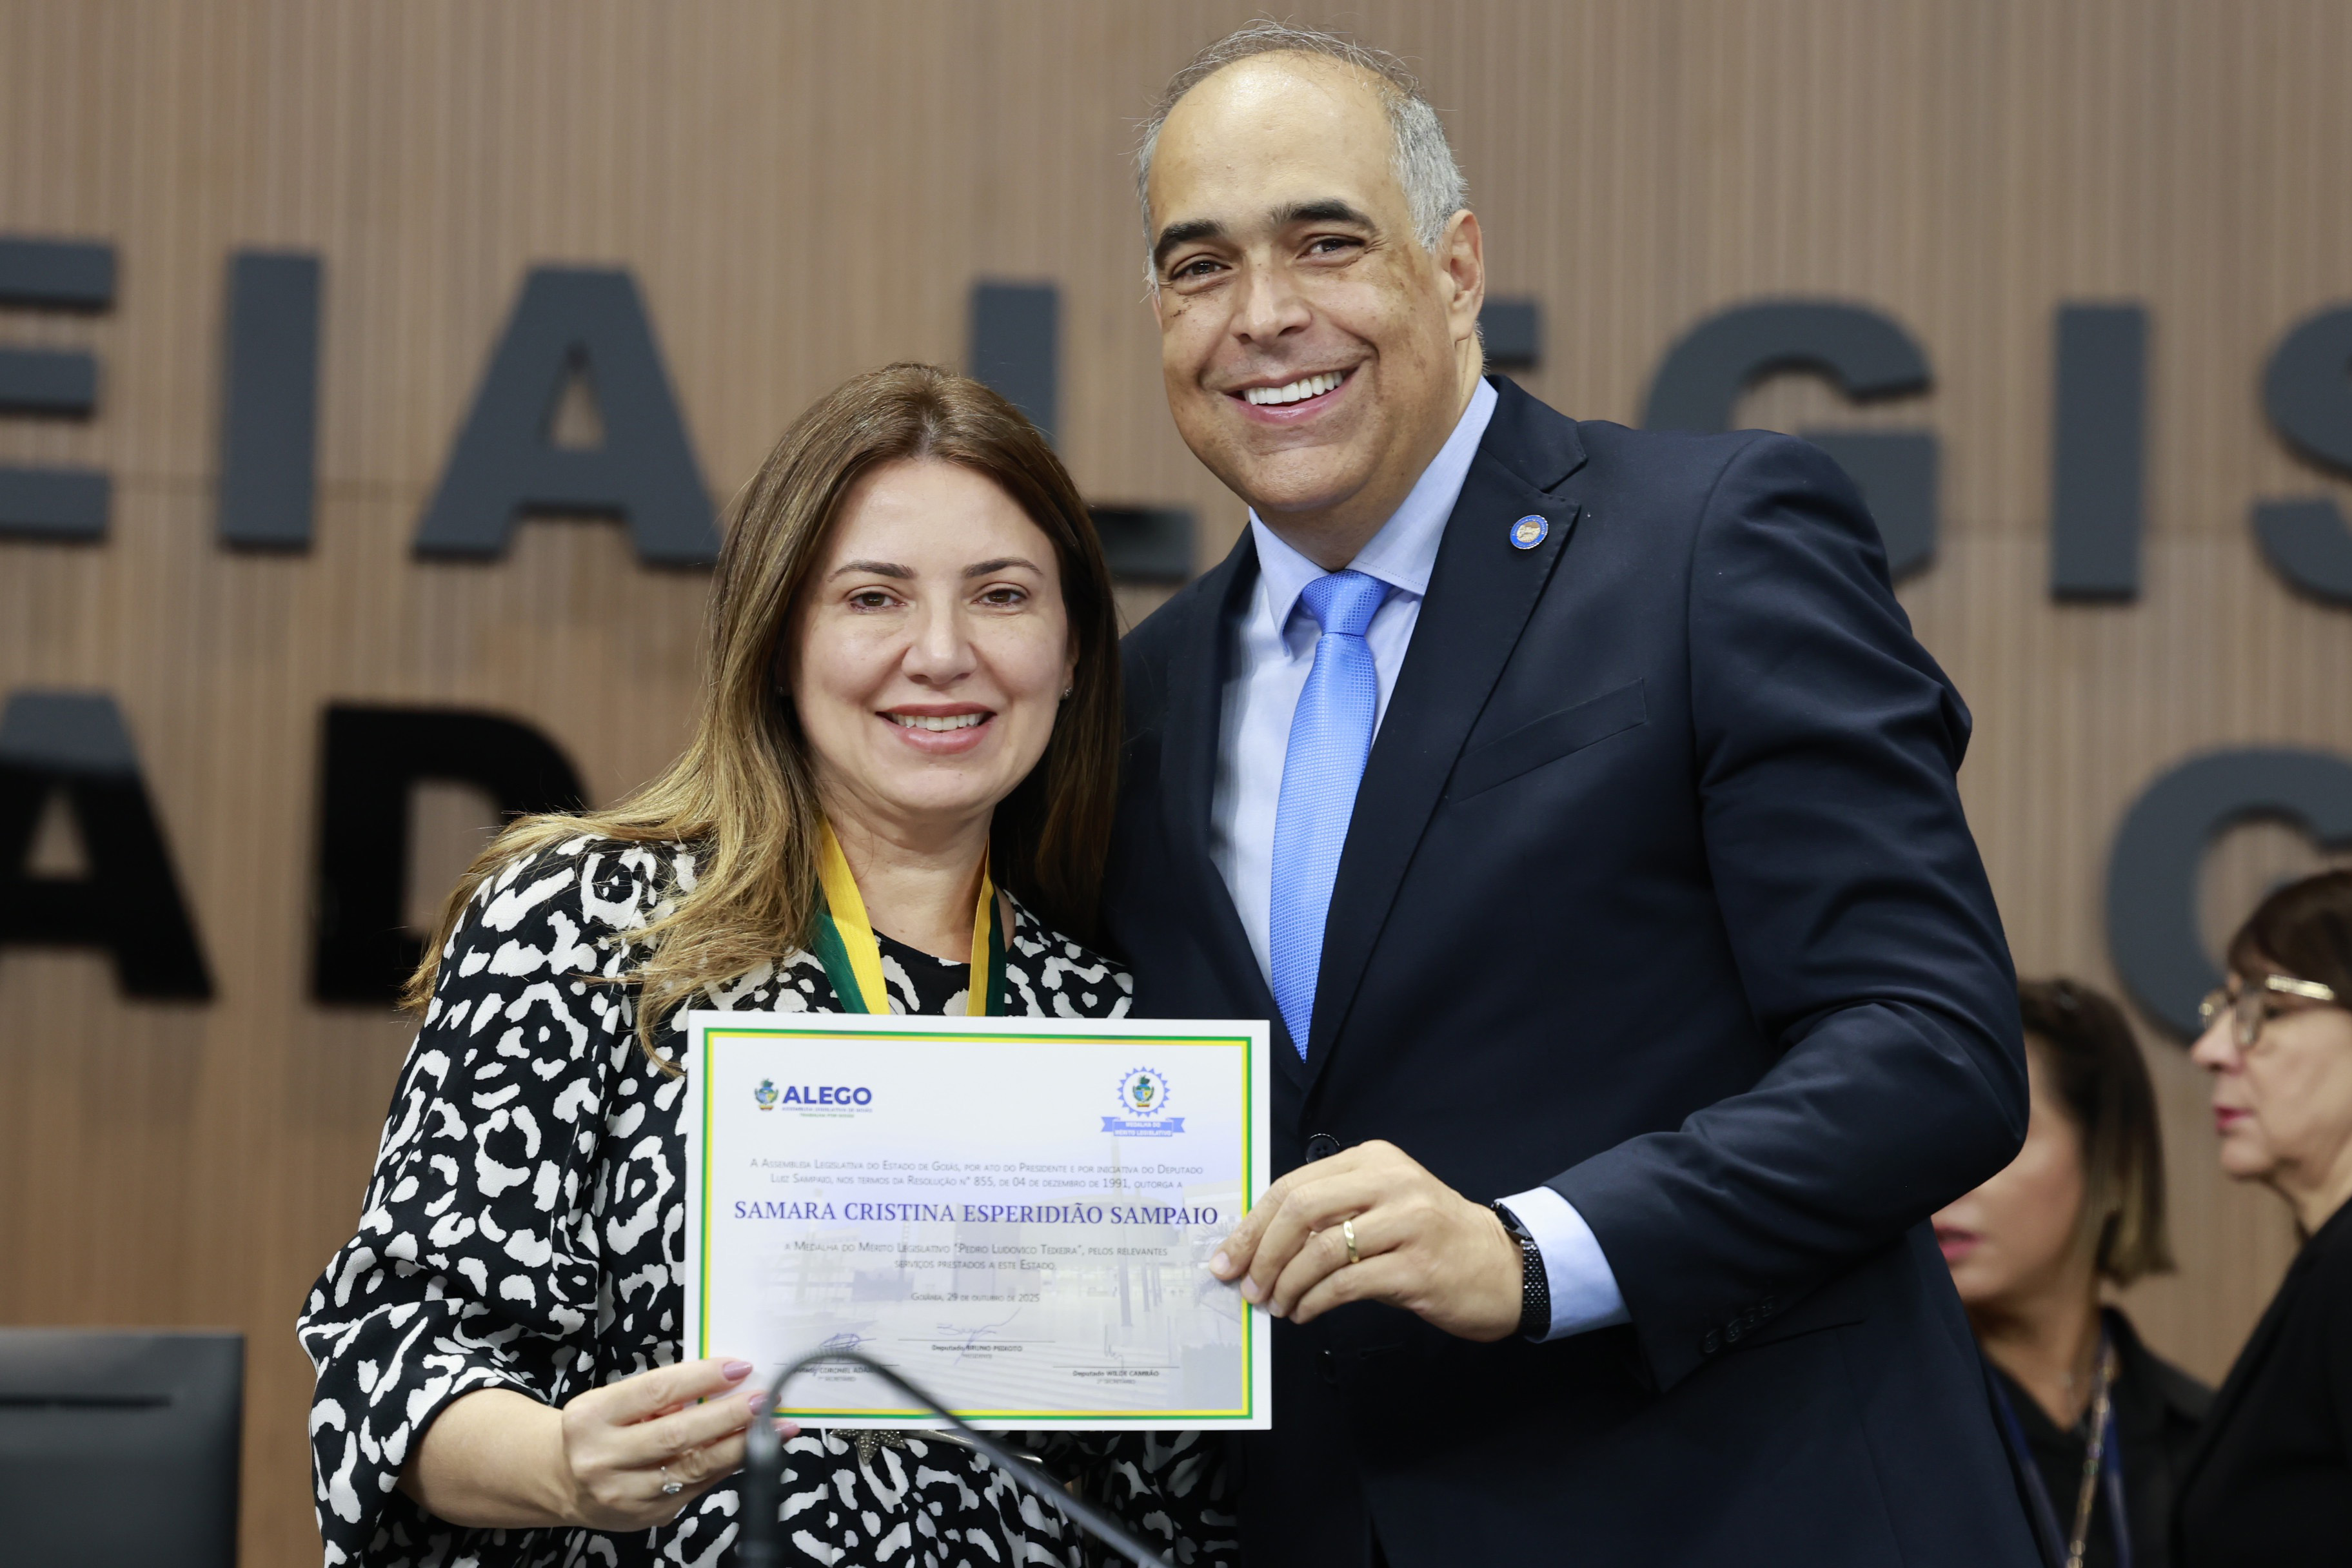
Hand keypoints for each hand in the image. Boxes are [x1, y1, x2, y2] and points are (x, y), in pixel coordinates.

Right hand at [550, 1358, 788, 1528]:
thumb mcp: (613, 1401)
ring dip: (741, 1445)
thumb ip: (660, 1393)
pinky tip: (751, 1451)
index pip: (655, 1391)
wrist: (563, 1480)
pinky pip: (697, 1487)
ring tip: (775, 1428)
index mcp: (591, 1417)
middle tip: (765, 1399)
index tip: (739, 1367)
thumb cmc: (598, 1428)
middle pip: (677, 1434)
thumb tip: (724, 1380)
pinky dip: (728, 1466)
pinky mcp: (647, 1516)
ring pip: (693, 1467)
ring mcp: (625, 1494)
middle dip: (729, 1415)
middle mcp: (603, 1459)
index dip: (701, 1378)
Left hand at [1207, 1139, 1523, 1340]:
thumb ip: (1331, 1215)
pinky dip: (1315, 1301)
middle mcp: (1391, 1183)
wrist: (1502, 1266)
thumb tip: (1260, 1247)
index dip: (1254, 1224)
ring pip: (1321, 1250)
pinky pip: (1347, 1284)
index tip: (1230, 1257)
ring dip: (1287, 1284)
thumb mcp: (1382, 1208)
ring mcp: (1408, 1223)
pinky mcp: (1417, 1268)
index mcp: (1374, 1160)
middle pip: (1301, 1209)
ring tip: (1277, 1305)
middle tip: (1247, 1286)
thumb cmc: (1431, 1240)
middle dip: (1262, 1252)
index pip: (1294, 1185)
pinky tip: (1305, 1312)